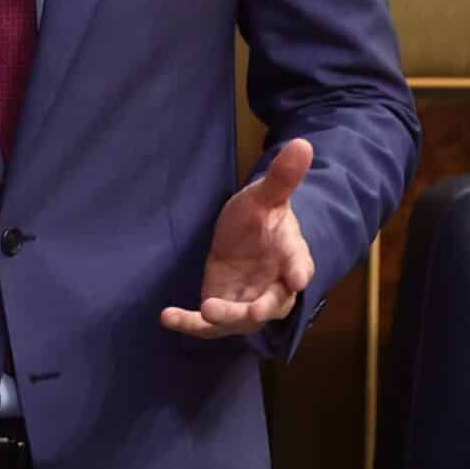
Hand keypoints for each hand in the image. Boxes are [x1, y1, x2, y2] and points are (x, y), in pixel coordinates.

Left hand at [161, 138, 315, 338]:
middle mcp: (273, 285)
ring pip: (241, 319)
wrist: (244, 235)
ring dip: (225, 318)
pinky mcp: (222, 309)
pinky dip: (188, 324)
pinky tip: (167, 316)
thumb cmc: (261, 216)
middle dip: (262, 309)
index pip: (298, 263)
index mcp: (290, 254)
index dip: (298, 271)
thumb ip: (281, 177)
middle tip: (254, 312)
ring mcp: (248, 302)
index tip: (297, 279)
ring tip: (205, 309)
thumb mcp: (264, 195)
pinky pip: (207, 324)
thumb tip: (302, 143)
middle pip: (273, 304)